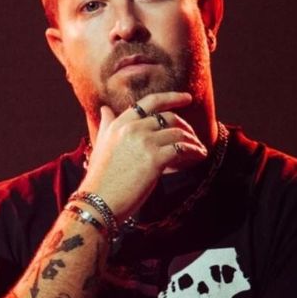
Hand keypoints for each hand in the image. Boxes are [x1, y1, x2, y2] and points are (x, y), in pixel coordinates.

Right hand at [80, 92, 208, 219]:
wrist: (98, 200)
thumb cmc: (99, 177)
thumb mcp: (100, 145)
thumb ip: (106, 125)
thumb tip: (105, 109)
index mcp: (119, 124)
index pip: (149, 102)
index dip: (171, 97)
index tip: (186, 98)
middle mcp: (132, 128)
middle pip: (168, 117)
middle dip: (185, 125)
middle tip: (192, 135)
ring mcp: (144, 142)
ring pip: (178, 133)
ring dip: (192, 140)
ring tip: (197, 149)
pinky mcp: (154, 159)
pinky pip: (182, 149)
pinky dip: (194, 151)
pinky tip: (199, 156)